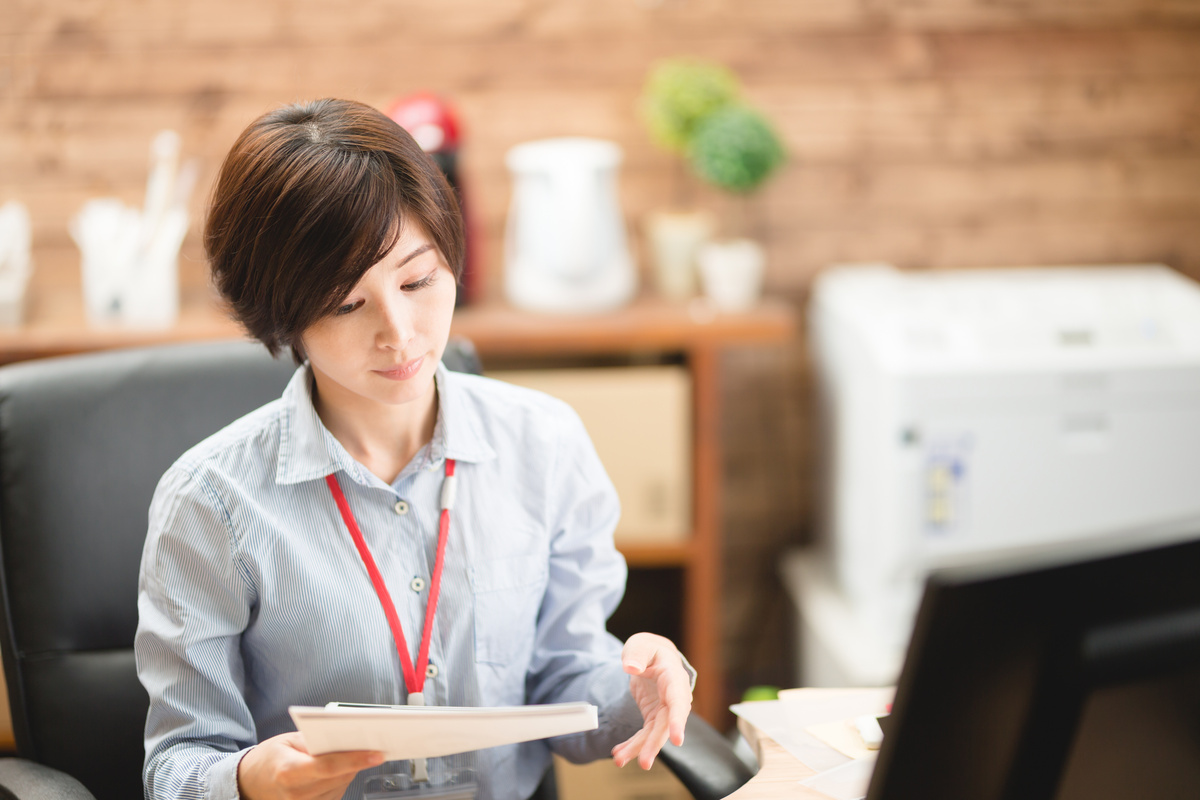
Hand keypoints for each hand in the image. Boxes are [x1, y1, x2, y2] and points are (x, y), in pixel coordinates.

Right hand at [237, 731, 384, 799]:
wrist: (250, 783)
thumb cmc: (270, 758)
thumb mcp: (288, 740)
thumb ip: (315, 740)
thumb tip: (347, 737)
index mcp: (288, 773)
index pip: (328, 766)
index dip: (355, 760)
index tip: (377, 754)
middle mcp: (296, 795)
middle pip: (339, 778)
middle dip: (357, 761)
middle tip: (374, 745)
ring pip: (341, 787)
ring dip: (351, 770)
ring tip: (352, 754)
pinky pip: (335, 794)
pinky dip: (342, 779)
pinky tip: (340, 768)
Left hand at [611, 632, 692, 769]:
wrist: (651, 658)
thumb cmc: (648, 650)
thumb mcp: (640, 645)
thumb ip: (637, 654)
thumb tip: (631, 668)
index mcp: (673, 677)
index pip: (678, 700)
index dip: (677, 720)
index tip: (678, 739)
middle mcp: (673, 697)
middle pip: (667, 724)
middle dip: (655, 744)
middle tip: (644, 763)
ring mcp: (664, 710)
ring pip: (655, 734)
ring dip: (639, 749)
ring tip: (620, 759)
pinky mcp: (654, 717)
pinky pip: (645, 734)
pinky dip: (632, 744)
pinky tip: (619, 753)